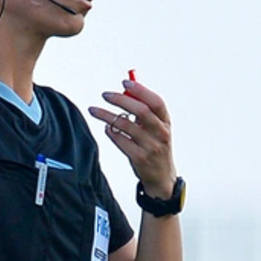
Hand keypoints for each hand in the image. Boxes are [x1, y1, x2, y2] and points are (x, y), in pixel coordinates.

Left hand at [89, 77, 176, 197]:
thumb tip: (126, 92)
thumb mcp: (157, 129)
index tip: (124, 83)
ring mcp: (151, 146)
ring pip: (125, 125)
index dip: (141, 90)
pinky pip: (120, 140)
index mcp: (166, 122)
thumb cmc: (156, 148)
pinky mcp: (139, 158)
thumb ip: (145, 111)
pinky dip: (110, 132)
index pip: (156, 102)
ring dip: (107, 115)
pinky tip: (107, 128)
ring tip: (94, 110)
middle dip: (120, 100)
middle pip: (141, 111)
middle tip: (105, 95)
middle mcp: (161, 133)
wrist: (162, 177)